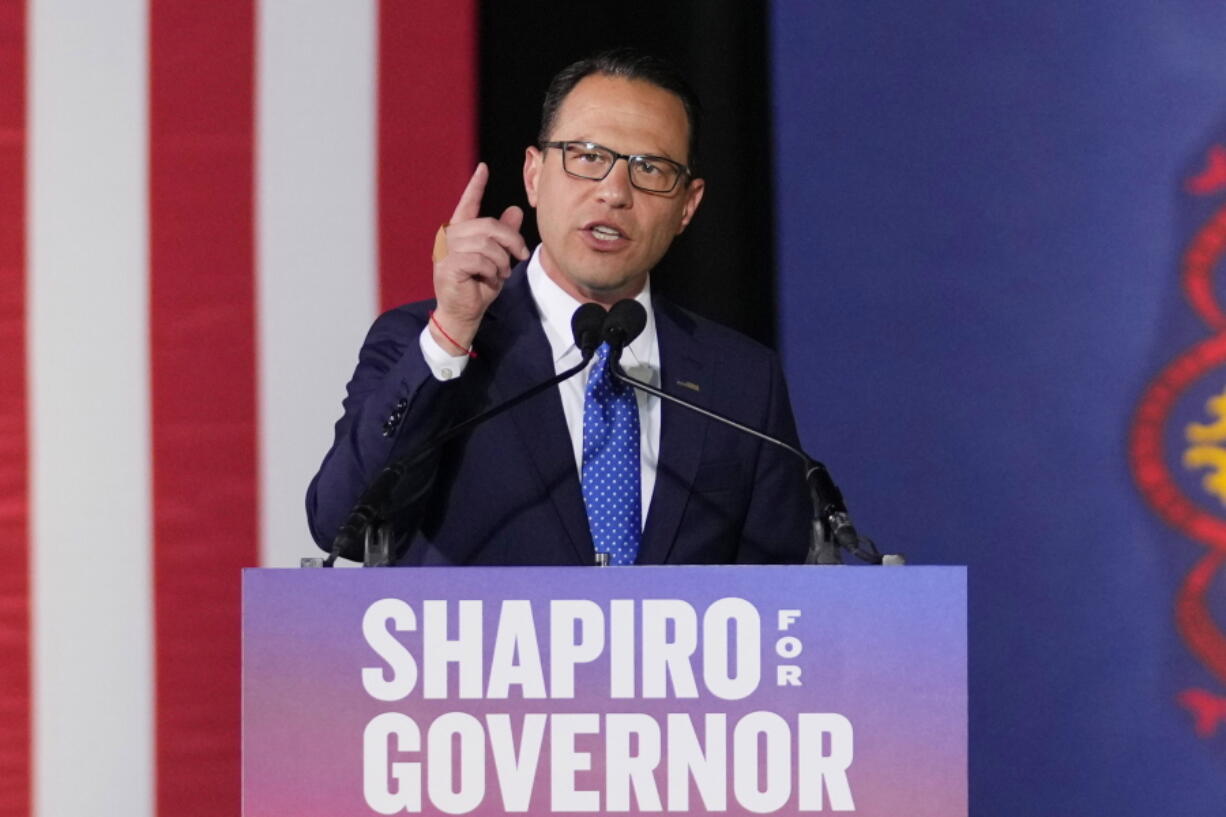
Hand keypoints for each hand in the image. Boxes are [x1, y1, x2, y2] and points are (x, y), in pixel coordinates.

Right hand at [430, 162, 529, 351]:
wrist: (464, 314)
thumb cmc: (478, 287)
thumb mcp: (497, 259)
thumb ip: (503, 236)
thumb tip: (515, 210)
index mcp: (461, 232)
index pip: (468, 204)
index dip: (476, 186)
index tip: (484, 169)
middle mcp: (450, 237)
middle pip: (488, 225)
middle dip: (511, 240)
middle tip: (521, 255)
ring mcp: (446, 251)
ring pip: (486, 243)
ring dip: (501, 260)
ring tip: (501, 273)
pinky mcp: (447, 266)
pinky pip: (479, 259)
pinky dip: (492, 270)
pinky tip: (491, 279)